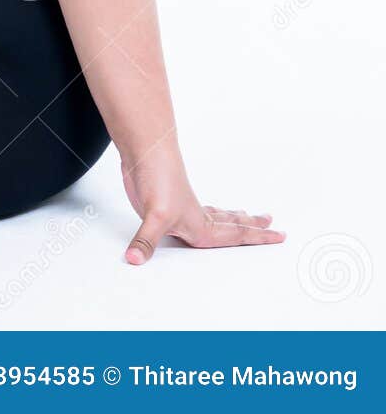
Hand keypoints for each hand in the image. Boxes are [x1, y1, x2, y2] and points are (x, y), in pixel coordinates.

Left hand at [120, 156, 284, 265]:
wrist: (144, 153)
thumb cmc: (156, 182)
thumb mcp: (153, 217)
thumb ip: (146, 241)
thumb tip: (134, 260)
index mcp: (200, 226)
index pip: (235, 234)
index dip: (257, 237)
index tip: (280, 235)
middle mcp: (195, 217)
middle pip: (230, 223)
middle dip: (251, 226)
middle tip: (271, 223)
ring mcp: (182, 207)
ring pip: (215, 215)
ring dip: (231, 217)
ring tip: (245, 215)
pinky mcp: (168, 201)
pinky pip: (195, 209)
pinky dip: (206, 212)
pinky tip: (202, 211)